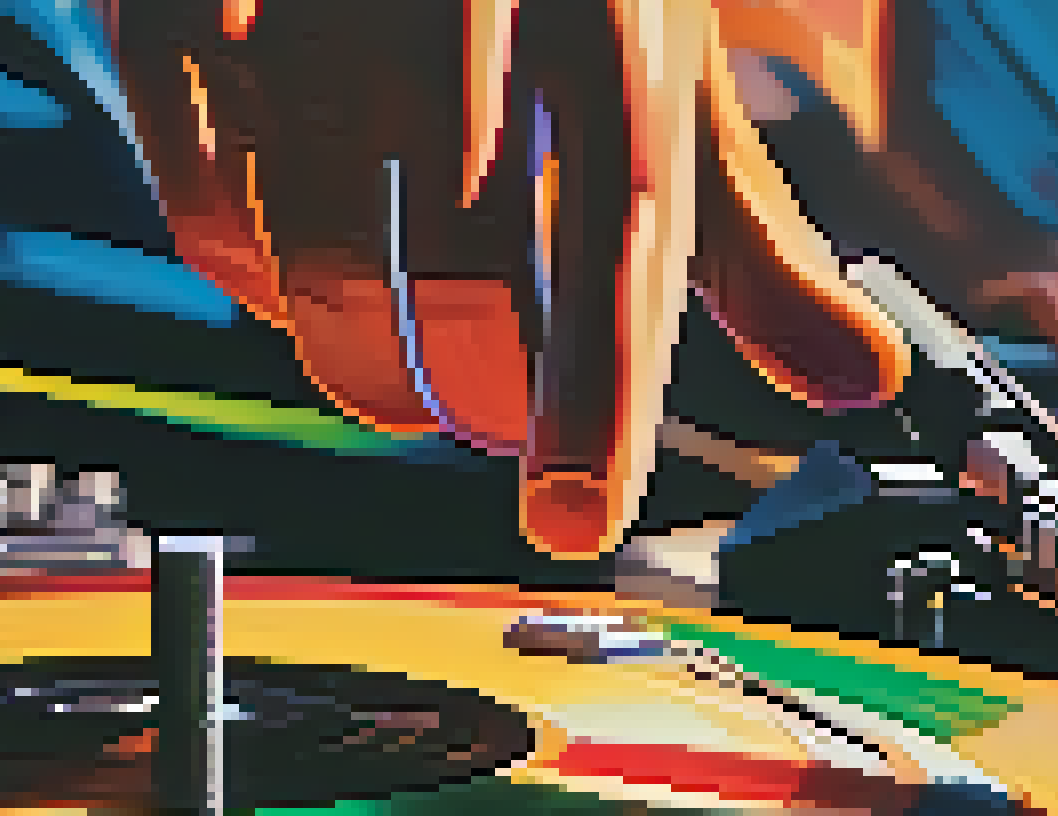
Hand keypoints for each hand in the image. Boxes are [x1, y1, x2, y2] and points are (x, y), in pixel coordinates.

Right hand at [110, 1, 908, 558]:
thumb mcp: (671, 65)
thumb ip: (749, 236)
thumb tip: (857, 379)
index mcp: (621, 21)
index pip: (622, 240)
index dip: (598, 404)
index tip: (575, 523)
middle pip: (459, 261)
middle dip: (469, 389)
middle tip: (486, 429)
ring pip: (315, 247)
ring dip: (356, 356)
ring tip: (392, 376)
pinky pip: (201, 189)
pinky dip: (243, 270)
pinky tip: (283, 283)